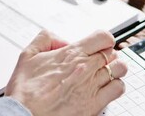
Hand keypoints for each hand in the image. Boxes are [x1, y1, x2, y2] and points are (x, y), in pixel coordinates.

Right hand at [5, 30, 126, 115]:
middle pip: (113, 53)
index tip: (98, 45)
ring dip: (114, 69)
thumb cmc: (25, 90)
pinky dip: (115, 86)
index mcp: (71, 54)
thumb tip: (61, 40)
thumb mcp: (27, 55)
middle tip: (98, 61)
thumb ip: (45, 39)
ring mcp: (92, 86)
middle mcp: (86, 68)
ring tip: (104, 73)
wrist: (24, 114)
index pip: (104, 37)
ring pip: (120, 69)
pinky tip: (105, 88)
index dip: (103, 40)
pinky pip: (118, 89)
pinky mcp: (95, 104)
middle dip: (107, 55)